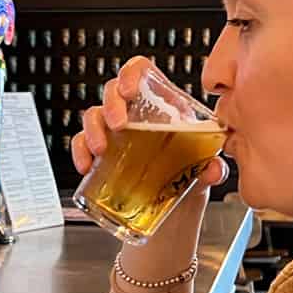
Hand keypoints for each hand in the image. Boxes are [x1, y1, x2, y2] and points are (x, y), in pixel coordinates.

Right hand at [71, 56, 227, 188]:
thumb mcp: (204, 175)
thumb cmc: (188, 185)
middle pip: (113, 90)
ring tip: (101, 149)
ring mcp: (116, 136)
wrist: (173, 220)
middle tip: (118, 125)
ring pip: (93, 114)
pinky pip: (81, 143)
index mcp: (163, 108)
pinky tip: (87, 166)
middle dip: (111, 104)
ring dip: (92, 128)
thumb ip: (213, 169)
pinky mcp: (101, 158)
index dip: (131, 74)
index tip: (129, 91)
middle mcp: (136, 117)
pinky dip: (79, 151)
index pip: (142, 72)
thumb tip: (213, 169)